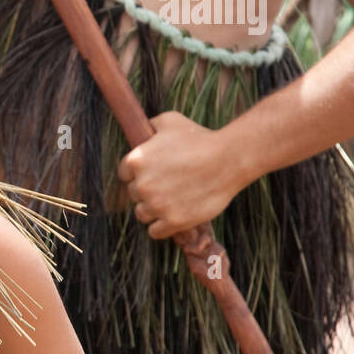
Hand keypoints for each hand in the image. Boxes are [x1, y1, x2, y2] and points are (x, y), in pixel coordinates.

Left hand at [118, 112, 249, 239]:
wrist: (229, 159)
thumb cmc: (201, 138)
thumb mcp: (170, 121)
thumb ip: (150, 126)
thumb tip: (144, 131)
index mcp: (136, 161)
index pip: (124, 174)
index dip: (138, 174)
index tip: (153, 175)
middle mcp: (142, 185)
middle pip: (134, 194)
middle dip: (147, 191)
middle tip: (167, 187)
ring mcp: (157, 205)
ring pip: (142, 214)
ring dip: (153, 210)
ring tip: (170, 202)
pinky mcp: (173, 221)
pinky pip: (155, 232)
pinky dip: (162, 227)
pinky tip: (173, 218)